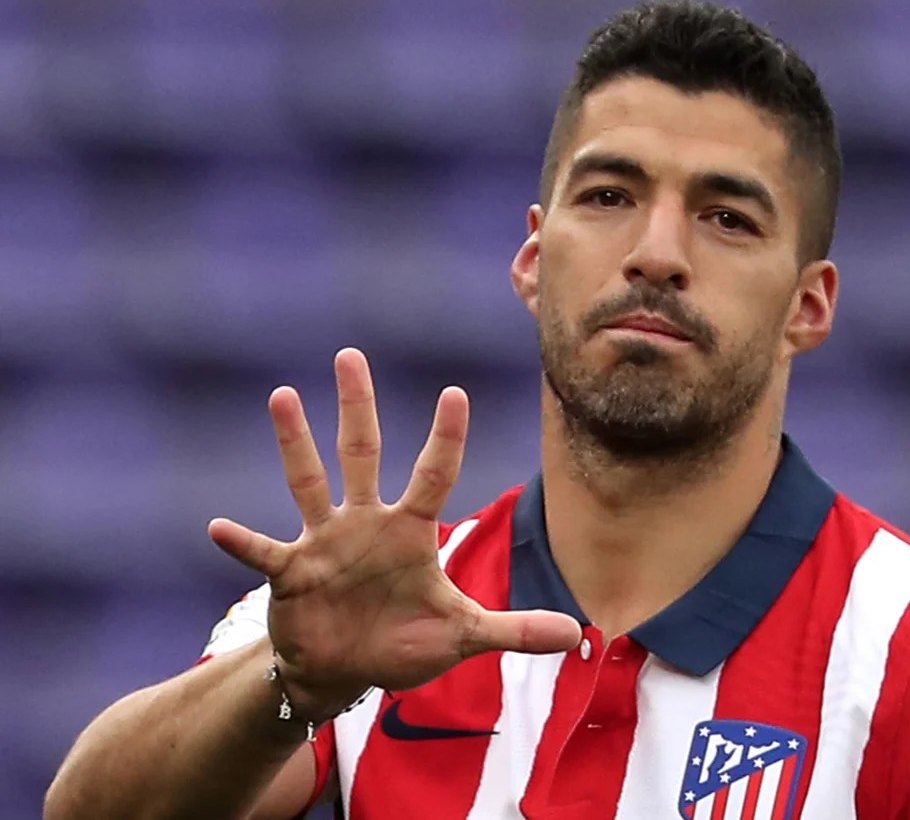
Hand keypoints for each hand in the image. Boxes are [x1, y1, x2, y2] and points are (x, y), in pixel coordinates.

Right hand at [208, 348, 579, 716]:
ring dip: (295, 443)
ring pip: (309, 482)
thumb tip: (578, 634)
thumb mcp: (462, 636)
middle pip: (363, 454)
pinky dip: (243, 542)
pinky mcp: (290, 572)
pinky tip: (218, 526)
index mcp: (410, 531)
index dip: (444, 437)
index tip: (454, 393)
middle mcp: (366, 523)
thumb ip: (514, 629)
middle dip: (358, 407)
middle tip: (351, 355)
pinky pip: (263, 551)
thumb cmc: (403, 643)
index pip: (433, 474)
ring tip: (283, 395)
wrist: (345, 669)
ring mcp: (324, 543)